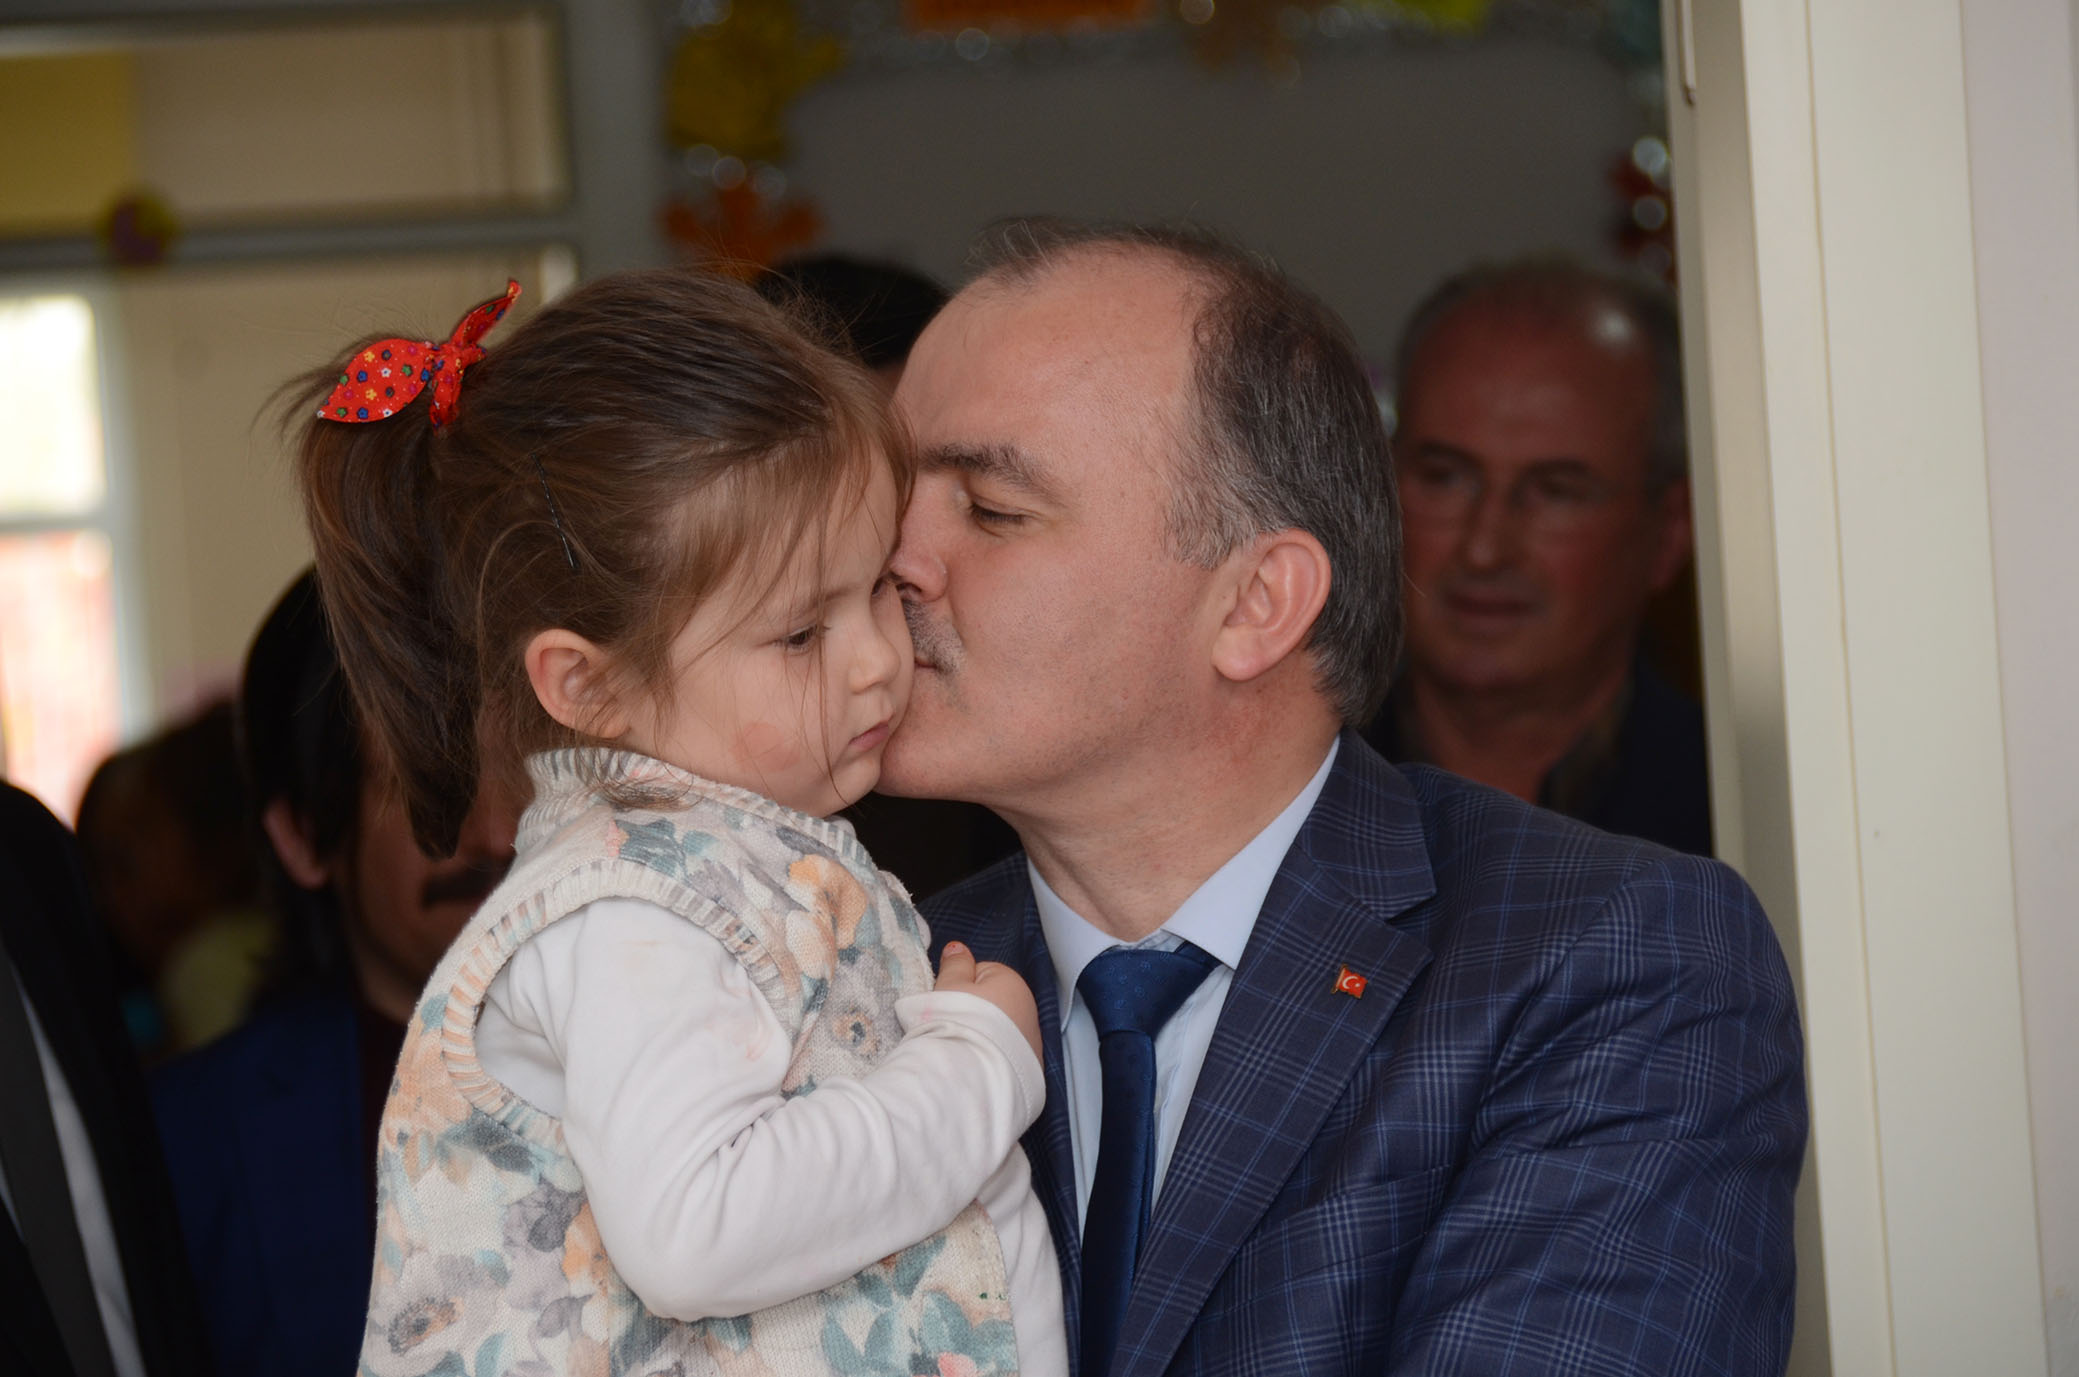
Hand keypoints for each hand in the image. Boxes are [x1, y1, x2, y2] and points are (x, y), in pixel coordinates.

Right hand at [935, 942, 1041, 1062]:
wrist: (974, 1076)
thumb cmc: (959, 1023)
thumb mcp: (948, 986)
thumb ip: (955, 964)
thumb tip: (958, 948)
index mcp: (1011, 981)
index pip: (981, 973)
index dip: (960, 986)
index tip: (949, 1002)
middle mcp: (1029, 1006)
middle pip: (994, 1002)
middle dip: (975, 1010)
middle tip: (955, 1024)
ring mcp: (1033, 1038)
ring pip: (1003, 1029)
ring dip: (987, 1034)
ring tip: (967, 1047)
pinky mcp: (1031, 1066)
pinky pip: (1009, 1053)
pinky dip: (997, 1055)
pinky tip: (981, 1063)